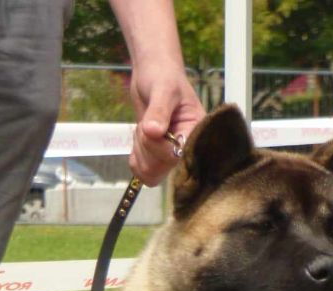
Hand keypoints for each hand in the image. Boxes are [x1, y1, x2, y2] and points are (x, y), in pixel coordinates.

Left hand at [129, 61, 204, 185]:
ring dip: (140, 150)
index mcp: (196, 133)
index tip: (151, 127)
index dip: (159, 147)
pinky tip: (140, 139)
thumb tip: (153, 132)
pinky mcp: (158, 159)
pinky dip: (136, 158)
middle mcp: (187, 149)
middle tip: (148, 122)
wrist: (153, 75)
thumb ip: (159, 109)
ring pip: (151, 173)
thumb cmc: (163, 76)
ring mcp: (172, 156)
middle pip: (162, 169)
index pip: (178, 156)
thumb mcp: (163, 88)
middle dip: (146, 145)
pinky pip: (144, 174)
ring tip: (146, 127)